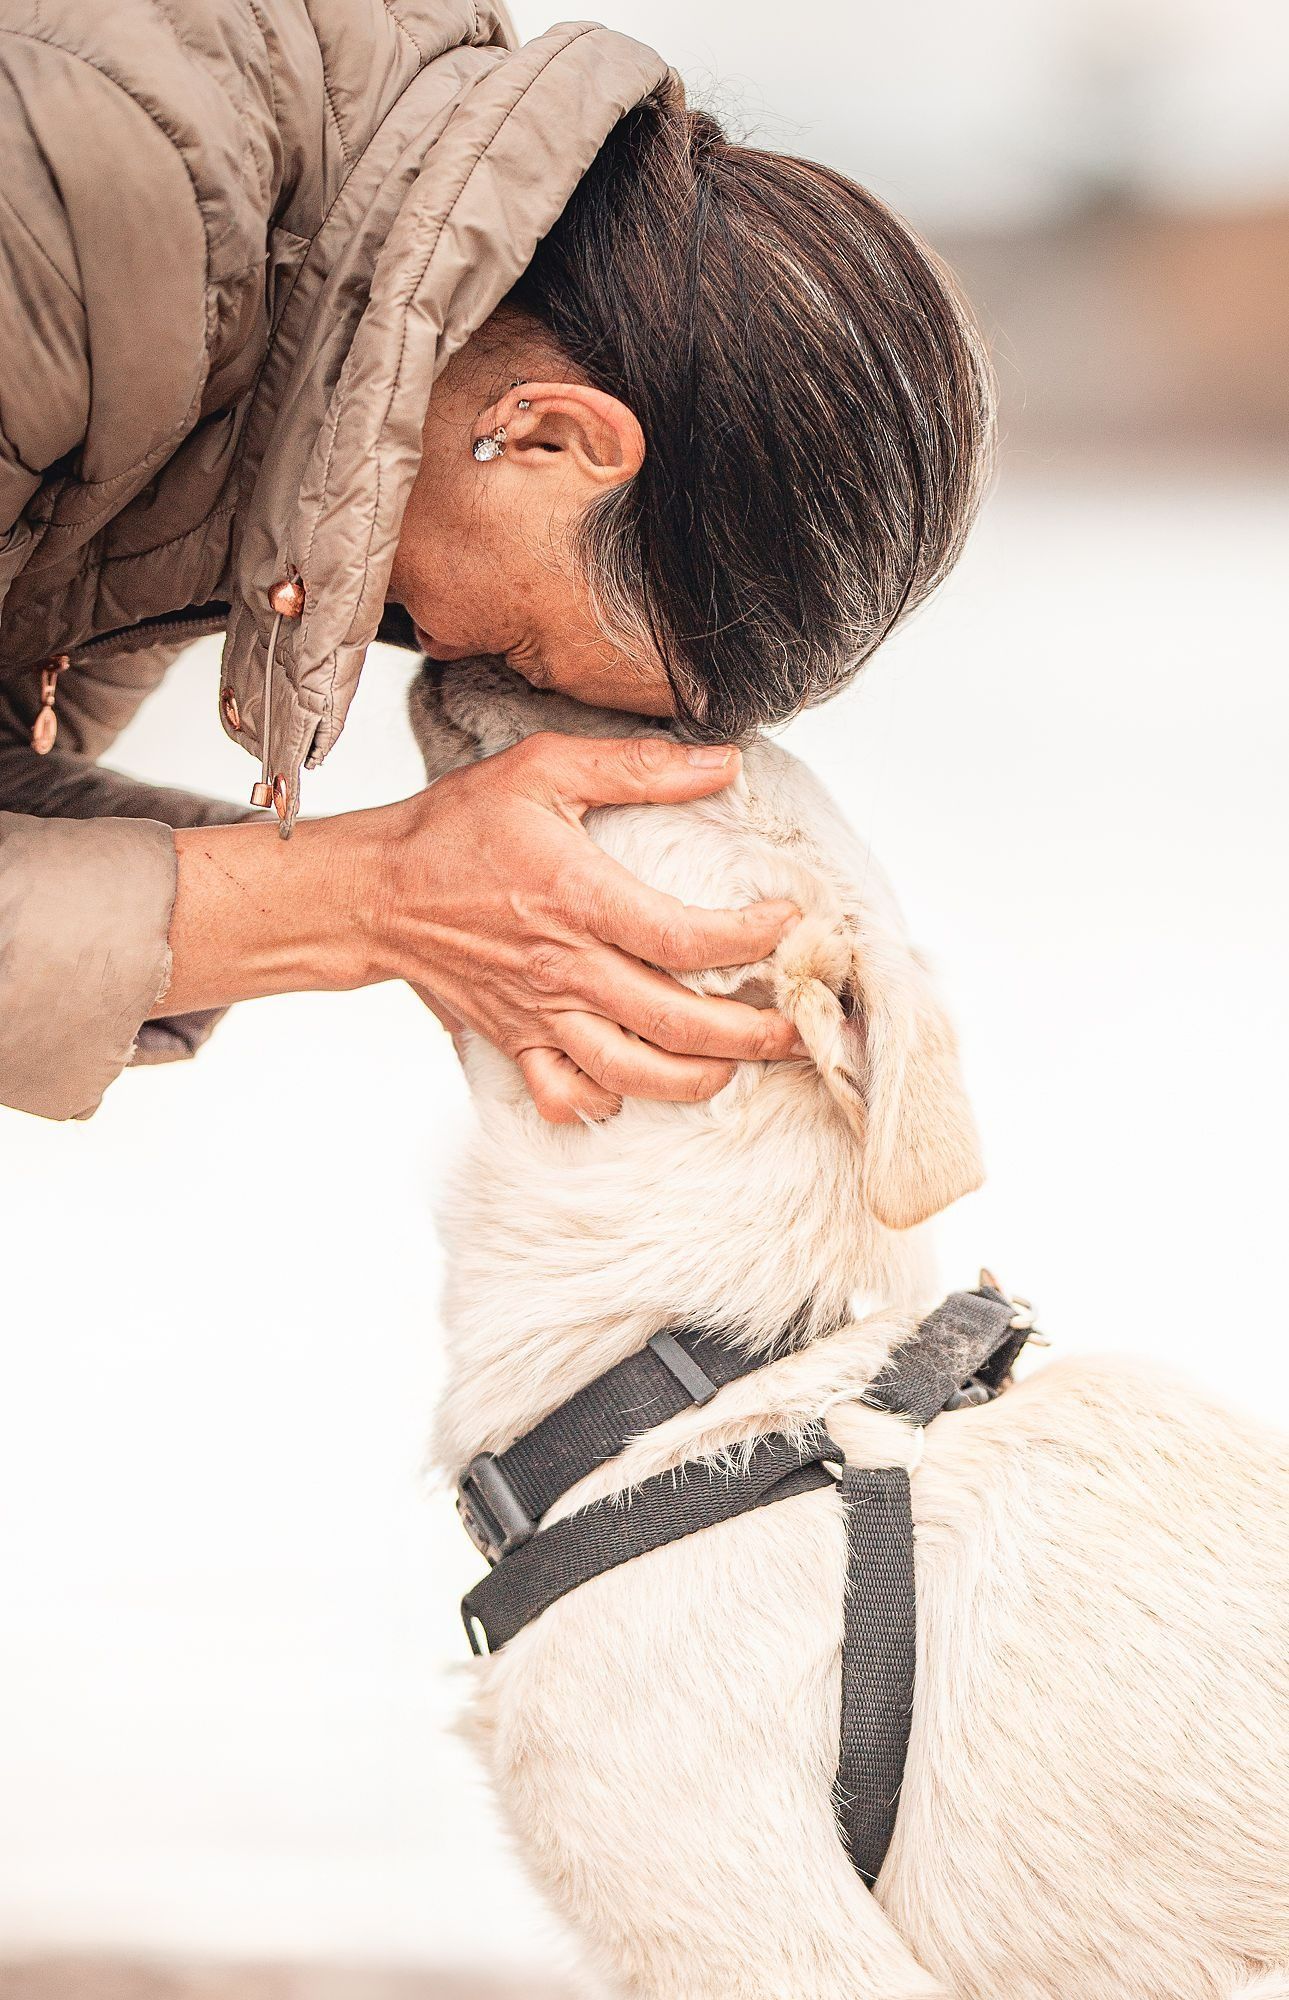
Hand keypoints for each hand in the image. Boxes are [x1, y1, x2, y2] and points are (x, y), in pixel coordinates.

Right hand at [376, 732, 798, 1120]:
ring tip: (743, 1069)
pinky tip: (639, 1090)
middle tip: (800, 1030)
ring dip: (699, 1082)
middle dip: (753, 1035)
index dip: (753, 939)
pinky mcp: (515, 1040)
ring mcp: (540, 1014)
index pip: (688, 939)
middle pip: (679, 1024)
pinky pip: (565, 1096)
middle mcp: (565, 968)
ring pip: (634, 1074)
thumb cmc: (456, 826)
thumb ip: (637, 766)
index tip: (788, 922)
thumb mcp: (544, 767)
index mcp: (579, 898)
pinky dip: (606, 1105)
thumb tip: (723, 762)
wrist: (373, 891)